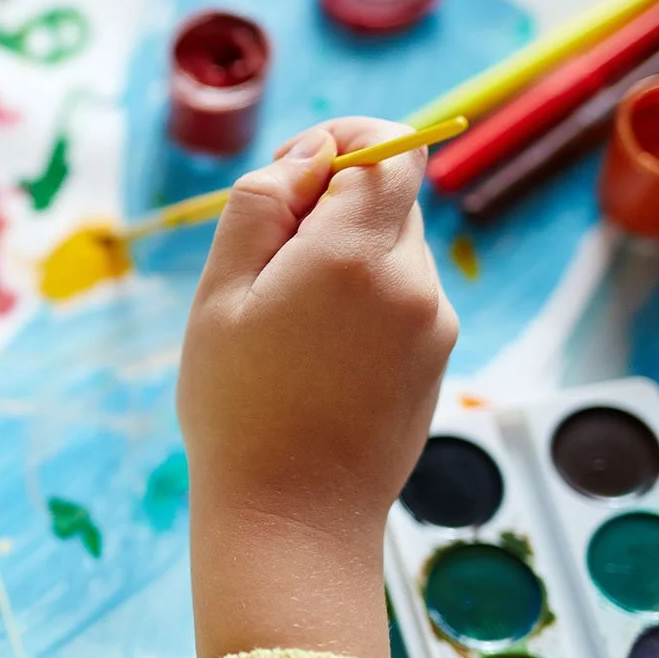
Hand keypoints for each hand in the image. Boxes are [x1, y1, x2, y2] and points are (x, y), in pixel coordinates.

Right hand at [177, 119, 457, 657]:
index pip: (391, 147)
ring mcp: (435, 324)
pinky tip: (313, 356)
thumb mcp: (220, 294)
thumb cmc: (239, 407)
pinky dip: (361, 301)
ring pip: (393, 248)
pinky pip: (402, 298)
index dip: (342, 140)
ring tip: (283, 323)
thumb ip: (262, 204)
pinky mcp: (437, 360)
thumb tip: (310, 154)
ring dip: (343, 257)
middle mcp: (414, 282)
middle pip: (389, 197)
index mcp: (357, 253)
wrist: (292, 517)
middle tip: (265, 264)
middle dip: (331, 206)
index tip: (292, 174)